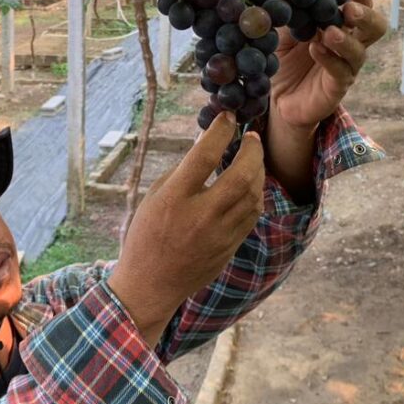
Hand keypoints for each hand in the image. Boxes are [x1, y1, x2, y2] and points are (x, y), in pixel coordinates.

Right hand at [108, 113, 264, 346]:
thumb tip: (206, 147)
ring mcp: (219, 234)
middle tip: (252, 137)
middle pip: (241, 176)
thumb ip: (181, 173)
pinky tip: (251, 185)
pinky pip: (252, 215)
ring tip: (253, 158)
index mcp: (174, 199)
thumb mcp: (153, 198)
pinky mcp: (230, 247)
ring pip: (253, 195)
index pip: (204, 156)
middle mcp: (200, 215)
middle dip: (252, 150)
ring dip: (258, 171)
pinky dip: (255, 194)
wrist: (151, 285)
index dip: (220, 131)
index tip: (227, 118)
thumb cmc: (146, 236)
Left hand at [269, 0, 387, 131]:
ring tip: (329, 31)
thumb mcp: (284, 26)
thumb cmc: (285, 56)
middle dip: (365, 14)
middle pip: (375, 27)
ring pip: (360, 51)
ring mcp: (347, 66)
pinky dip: (329, 59)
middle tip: (349, 8)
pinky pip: (341, 72)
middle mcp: (350, 44)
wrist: (277, 95)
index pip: (361, 4)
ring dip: (346, 39)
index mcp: (342, 24)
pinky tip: (314, 49)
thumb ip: (288, 5)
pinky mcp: (337, 87)